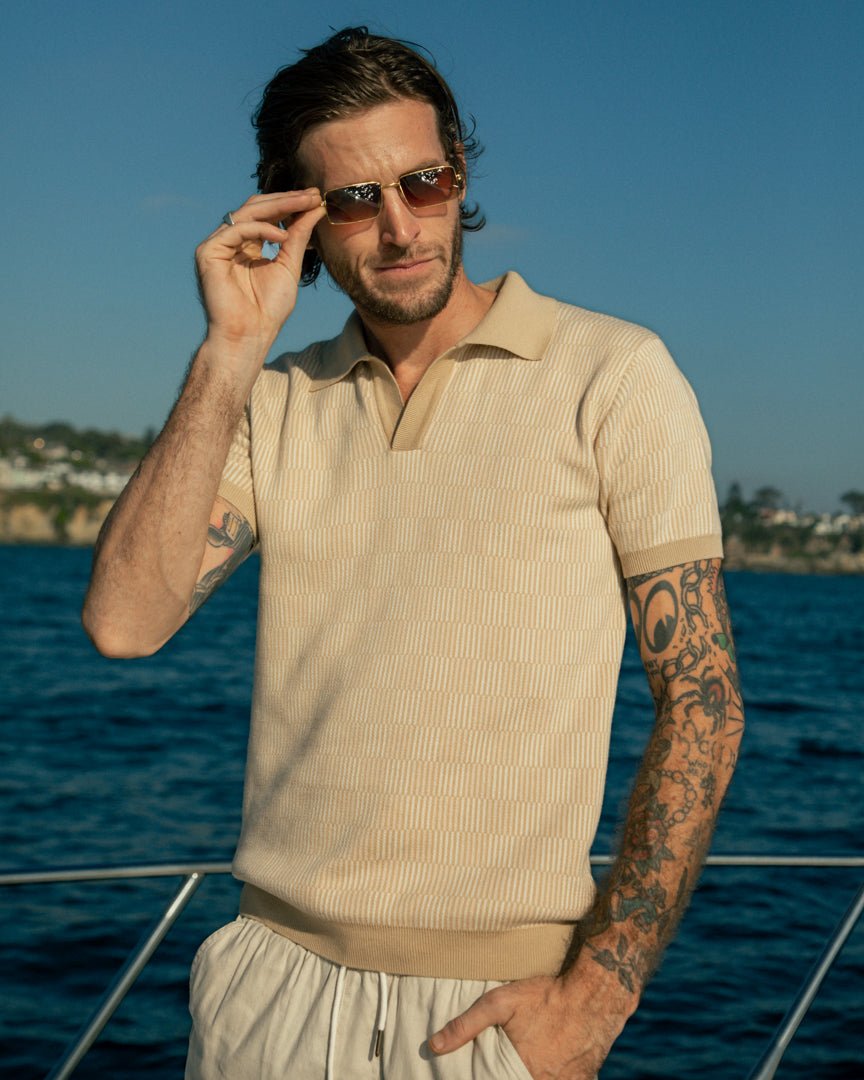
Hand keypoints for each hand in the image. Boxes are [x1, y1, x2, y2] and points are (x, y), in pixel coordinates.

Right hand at [195, 190, 326, 349]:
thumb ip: (299, 236)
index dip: (291, 203)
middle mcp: (230, 241)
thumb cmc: (268, 309)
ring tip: (305, 204)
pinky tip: (282, 236)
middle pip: (257, 207)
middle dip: (287, 199)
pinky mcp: (208, 252)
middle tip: (313, 194)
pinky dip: (260, 229)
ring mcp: (217, 245)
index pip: (267, 214)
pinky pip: (236, 229)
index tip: (316, 197)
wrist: (249, 335)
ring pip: (247, 213)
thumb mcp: (289, 265)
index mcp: (247, 244)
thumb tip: (316, 208)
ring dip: (278, 206)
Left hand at [428, 973, 629, 1079]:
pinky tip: (547, 1066)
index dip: (489, 1078)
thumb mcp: (500, 1002)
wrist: (594, 992)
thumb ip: (466, 1025)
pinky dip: (554, 1078)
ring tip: (527, 1062)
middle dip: (508, 1076)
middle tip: (505, 1065)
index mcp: (521, 1072)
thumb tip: (434, 1045)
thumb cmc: (545, 995)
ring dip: (530, 1076)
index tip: (485, 1072)